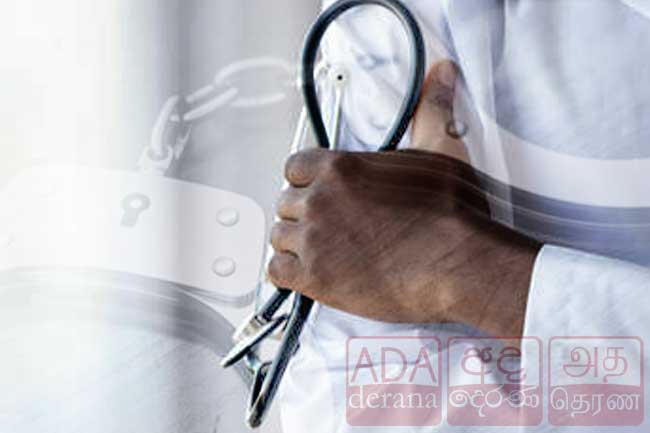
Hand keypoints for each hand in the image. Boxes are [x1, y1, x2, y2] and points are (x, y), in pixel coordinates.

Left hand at [268, 60, 539, 336]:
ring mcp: (314, 239)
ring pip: (280, 237)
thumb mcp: (440, 151)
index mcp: (340, 168)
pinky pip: (277, 273)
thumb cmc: (450, 214)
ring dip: (297, 245)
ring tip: (327, 254)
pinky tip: (313, 275)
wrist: (459, 263)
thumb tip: (441, 73)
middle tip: (332, 229)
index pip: (295, 167)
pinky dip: (290, 275)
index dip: (308, 183)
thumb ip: (430, 111)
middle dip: (305, 215)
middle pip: (286, 203)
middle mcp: (320, 200)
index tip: (322, 195)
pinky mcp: (315, 278)